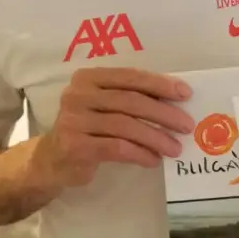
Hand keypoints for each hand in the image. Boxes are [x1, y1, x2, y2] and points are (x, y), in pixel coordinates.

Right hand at [28, 67, 193, 194]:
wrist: (51, 160)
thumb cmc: (87, 128)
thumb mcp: (104, 107)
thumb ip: (130, 99)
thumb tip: (176, 102)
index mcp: (88, 77)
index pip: (130, 77)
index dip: (159, 84)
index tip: (185, 94)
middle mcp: (78, 94)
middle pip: (130, 101)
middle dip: (163, 113)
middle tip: (187, 126)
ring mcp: (74, 120)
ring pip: (125, 126)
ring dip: (156, 137)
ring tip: (175, 148)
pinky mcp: (75, 146)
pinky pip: (116, 148)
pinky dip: (140, 153)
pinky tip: (154, 160)